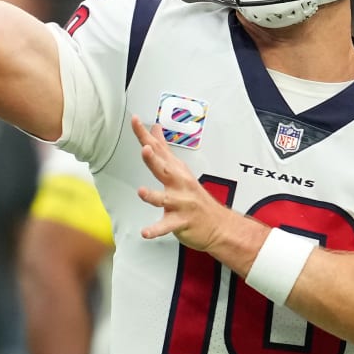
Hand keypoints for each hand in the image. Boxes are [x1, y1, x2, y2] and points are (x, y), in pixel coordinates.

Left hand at [132, 115, 240, 254]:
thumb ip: (163, 150)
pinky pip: (167, 226)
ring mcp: (181, 203)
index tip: (135, 121)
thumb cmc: (195, 197)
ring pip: (164, 198)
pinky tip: (145, 232)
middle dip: (154, 159)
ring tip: (142, 192)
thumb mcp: (180, 169)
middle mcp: (179, 184)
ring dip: (153, 195)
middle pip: (164, 169)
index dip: (145, 135)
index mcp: (176, 171)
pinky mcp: (181, 221)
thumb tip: (155, 129)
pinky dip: (156, 230)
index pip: (158, 149)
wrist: (218, 224)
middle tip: (145, 148)